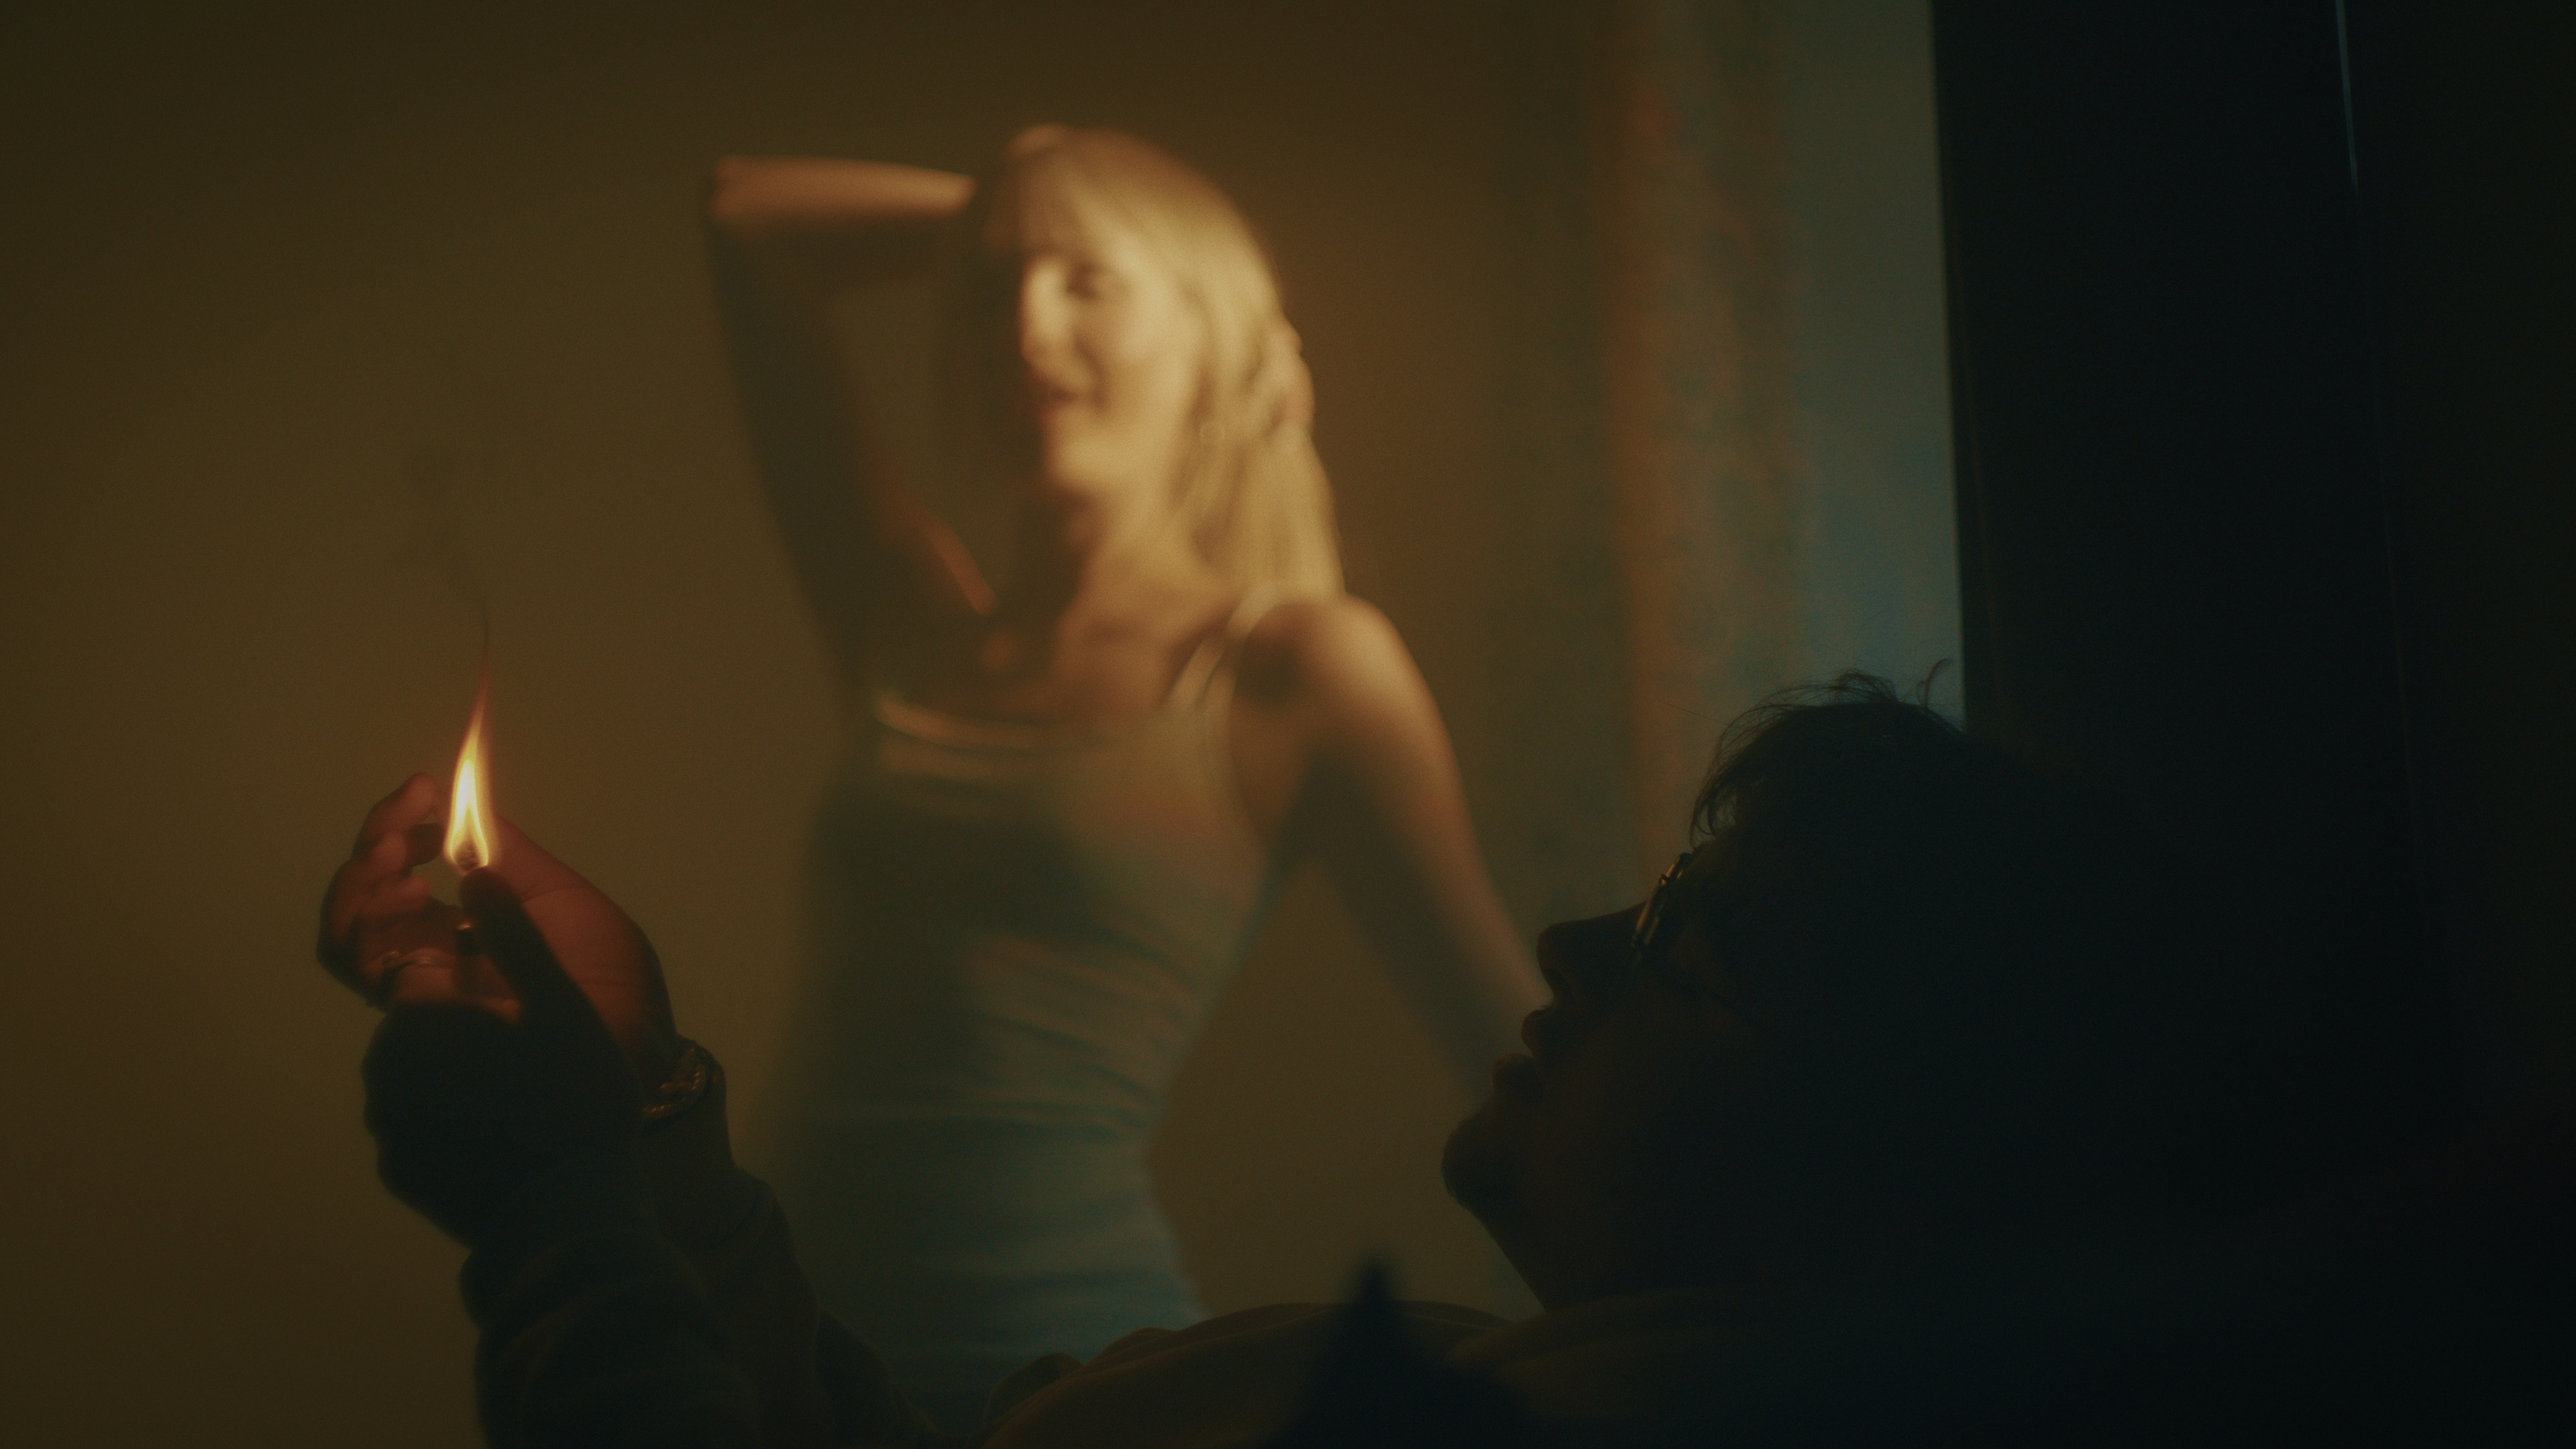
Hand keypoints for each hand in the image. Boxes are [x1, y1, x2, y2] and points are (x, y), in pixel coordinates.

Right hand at [319, 774, 681, 1087]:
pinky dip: (371, 921)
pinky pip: (366, 965)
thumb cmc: (608, 974)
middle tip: (408, 811)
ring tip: (400, 855)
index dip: (404, 822)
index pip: (410, 865)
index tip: (425, 788)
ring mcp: (421, 981)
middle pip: (368, 891)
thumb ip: (510, 860)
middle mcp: (433, 950)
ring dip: (362, 880)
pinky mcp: (416, 1010)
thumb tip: (463, 806)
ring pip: (350, 929)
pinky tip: (411, 893)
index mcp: (470, 919)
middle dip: (376, 839)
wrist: (625, 1046)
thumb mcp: (562, 900)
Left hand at [363, 870, 641, 1244]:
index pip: (402, 945)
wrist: (565, 1215)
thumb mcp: (559, 1001)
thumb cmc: (570, 1095)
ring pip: (413, 1061)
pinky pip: (418, 1113)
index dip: (422, 912)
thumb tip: (473, 871)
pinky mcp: (400, 1168)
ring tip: (515, 1056)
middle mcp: (385, 1061)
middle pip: (406, 1004)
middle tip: (504, 989)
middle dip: (442, 983)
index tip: (457, 903)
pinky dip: (448, 1098)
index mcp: (419, 1010)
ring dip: (448, 1045)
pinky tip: (499, 1106)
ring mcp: (388, 1121)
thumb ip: (514, 932)